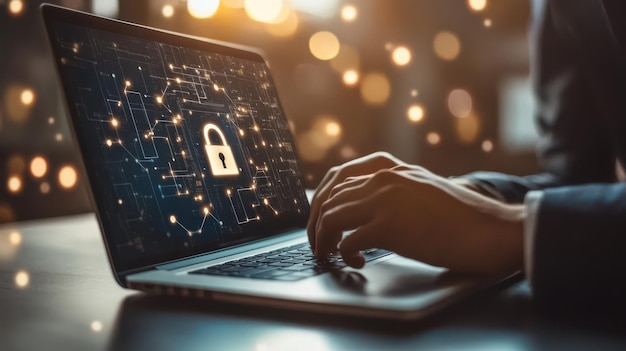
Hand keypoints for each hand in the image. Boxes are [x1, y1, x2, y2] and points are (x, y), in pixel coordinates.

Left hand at [313, 164, 524, 274]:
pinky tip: (358, 262)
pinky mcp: (389, 226)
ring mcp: (384, 200)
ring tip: (329, 255)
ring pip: (331, 217)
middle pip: (330, 198)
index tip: (320, 220)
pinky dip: (344, 254)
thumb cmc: (462, 216)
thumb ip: (394, 191)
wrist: (490, 229)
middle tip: (319, 245)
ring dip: (324, 239)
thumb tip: (366, 210)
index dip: (322, 201)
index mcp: (391, 168)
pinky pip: (347, 241)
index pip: (338, 178)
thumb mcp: (422, 189)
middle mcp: (383, 178)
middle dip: (317, 224)